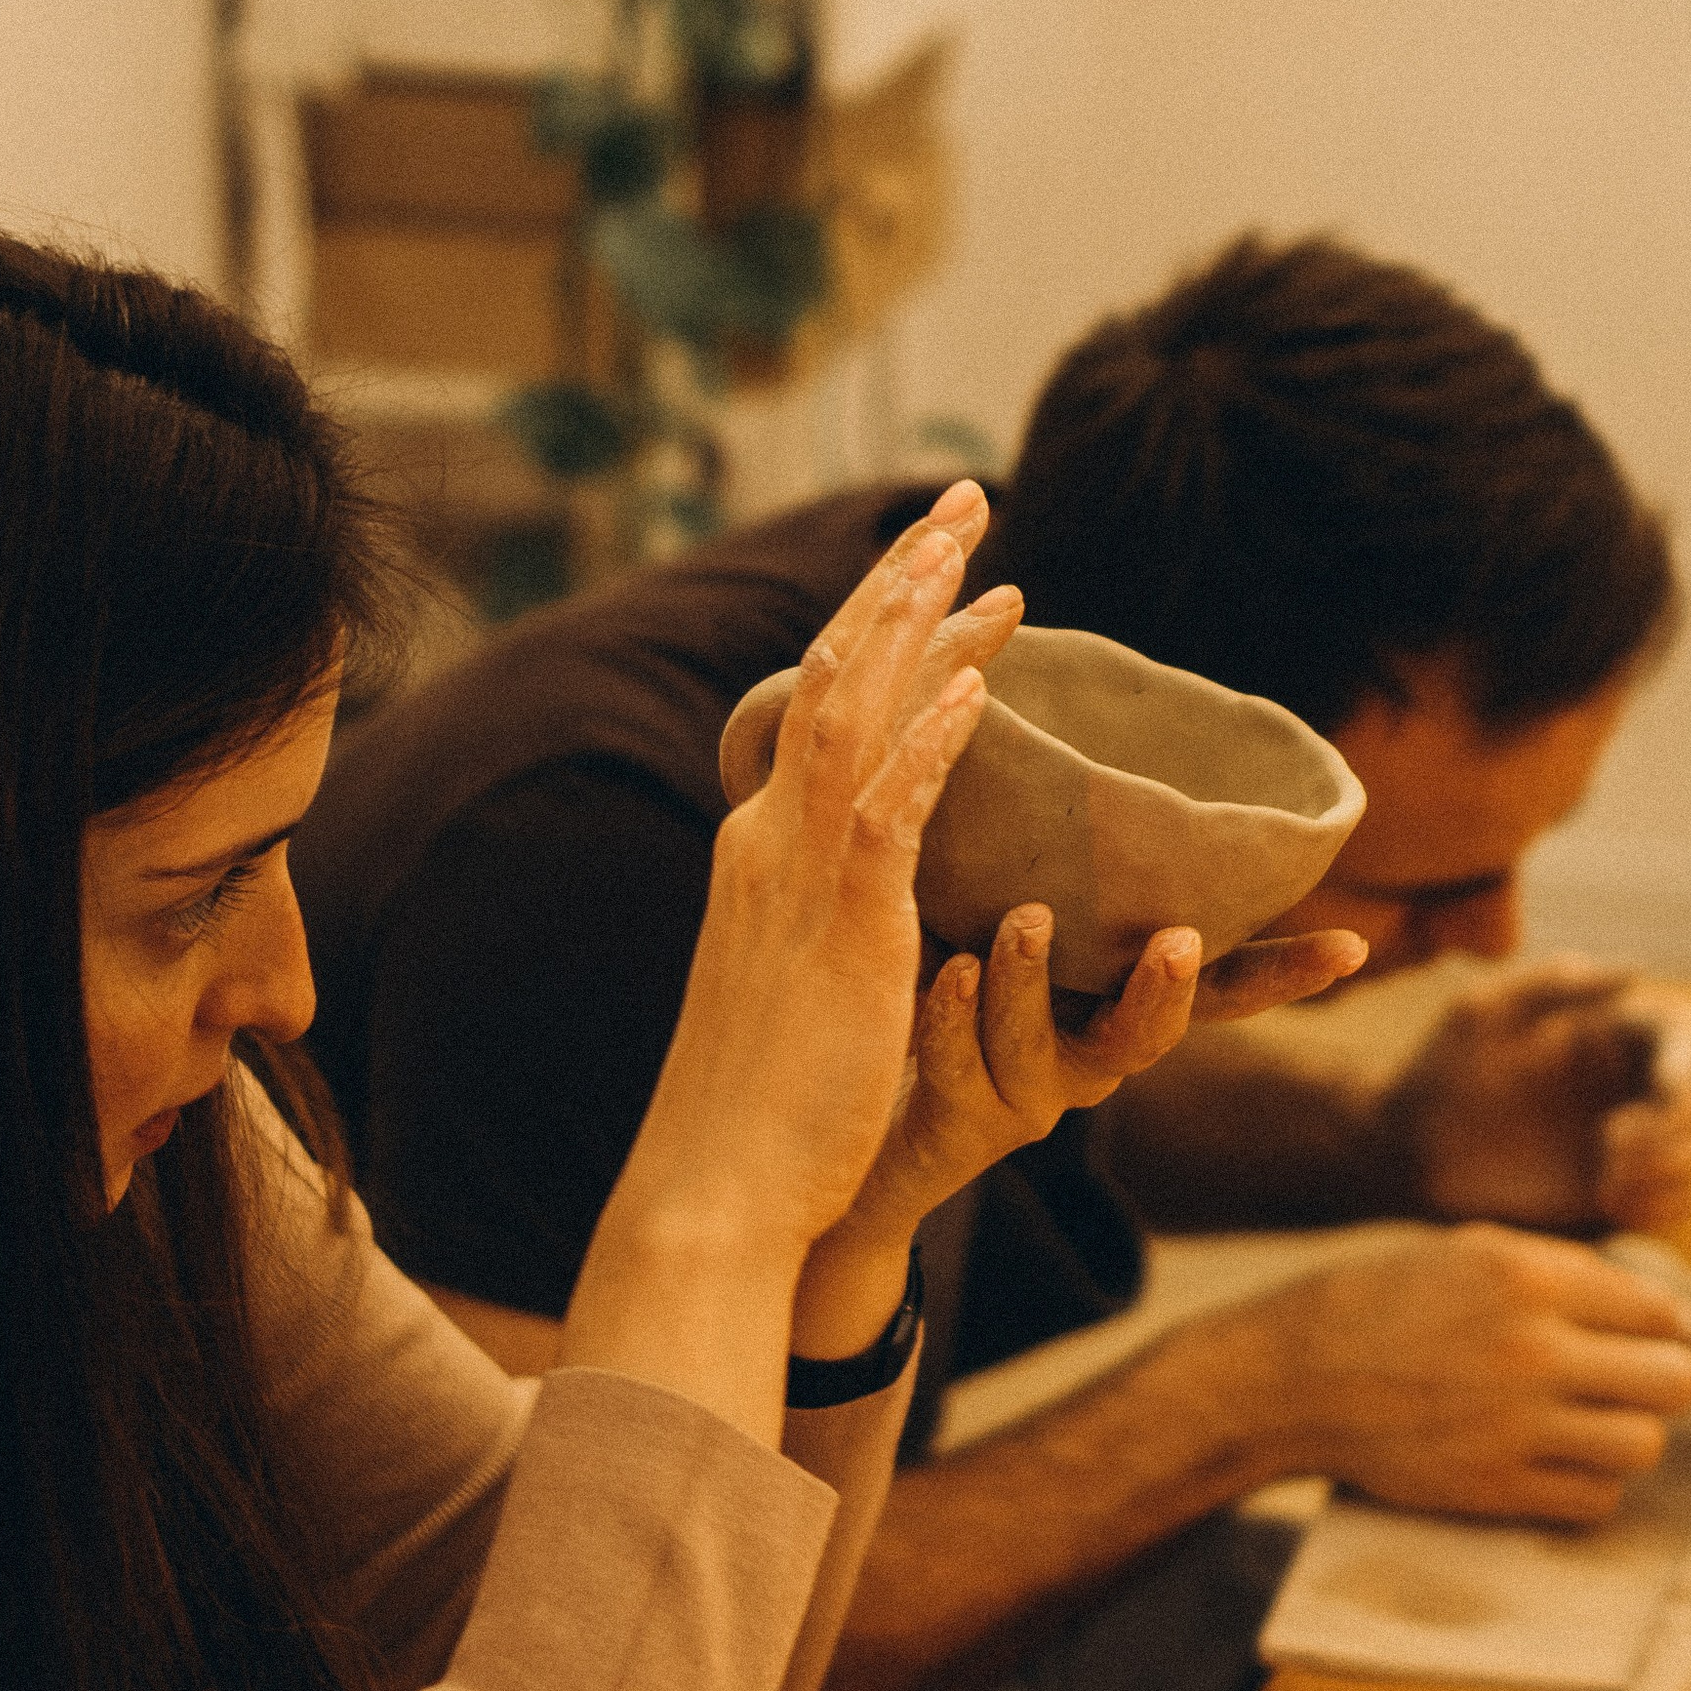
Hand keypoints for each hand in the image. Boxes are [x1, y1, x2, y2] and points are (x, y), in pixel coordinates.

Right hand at [613, 484, 1018, 1273]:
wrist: (712, 1193)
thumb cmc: (767, 1109)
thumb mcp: (801, 983)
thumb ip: (830, 917)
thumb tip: (873, 888)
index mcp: (760, 848)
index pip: (821, 702)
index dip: (883, 623)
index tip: (947, 564)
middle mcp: (766, 840)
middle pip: (832, 673)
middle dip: (900, 578)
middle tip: (964, 497)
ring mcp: (795, 879)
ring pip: (849, 715)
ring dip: (914, 622)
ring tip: (976, 546)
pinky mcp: (838, 932)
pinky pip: (884, 814)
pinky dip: (928, 742)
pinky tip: (977, 687)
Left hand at [839, 905, 1370, 1250]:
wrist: (857, 1104)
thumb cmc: (945, 972)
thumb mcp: (1001, 906)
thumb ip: (1049, 855)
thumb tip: (1071, 726)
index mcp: (1119, 1003)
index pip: (1222, 992)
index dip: (1287, 976)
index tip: (1354, 950)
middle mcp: (1090, 1056)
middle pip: (1151, 1036)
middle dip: (1168, 989)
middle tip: (1180, 940)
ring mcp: (1029, 1094)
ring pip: (1046, 1051)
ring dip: (1036, 983)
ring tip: (1025, 922)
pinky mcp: (962, 1119)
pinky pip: (960, 1067)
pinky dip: (953, 1016)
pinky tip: (945, 968)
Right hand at [1248, 1223, 1690, 1525]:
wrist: (1296, 1375)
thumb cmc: (1387, 1302)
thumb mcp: (1472, 1251)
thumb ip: (1567, 1272)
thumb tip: (1665, 1313)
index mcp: (1529, 1280)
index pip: (1661, 1313)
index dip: (1671, 1328)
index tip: (1658, 1338)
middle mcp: (1531, 1351)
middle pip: (1674, 1382)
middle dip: (1665, 1381)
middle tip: (1637, 1382)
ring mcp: (1513, 1426)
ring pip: (1643, 1445)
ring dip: (1629, 1435)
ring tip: (1595, 1422)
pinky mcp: (1492, 1488)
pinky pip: (1595, 1500)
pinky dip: (1591, 1484)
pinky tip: (1560, 1460)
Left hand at [1370, 961, 1690, 1234]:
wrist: (1409, 1154)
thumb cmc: (1439, 1073)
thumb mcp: (1481, 1015)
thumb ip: (1552, 983)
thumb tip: (1639, 967)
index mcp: (1610, 1026)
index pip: (1684, 1030)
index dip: (1686, 1062)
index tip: (1654, 1096)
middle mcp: (1634, 1077)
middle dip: (1679, 1124)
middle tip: (1611, 1147)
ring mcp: (1636, 1135)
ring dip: (1674, 1165)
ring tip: (1603, 1180)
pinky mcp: (1626, 1188)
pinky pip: (1684, 1200)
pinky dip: (1658, 1205)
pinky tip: (1602, 1202)